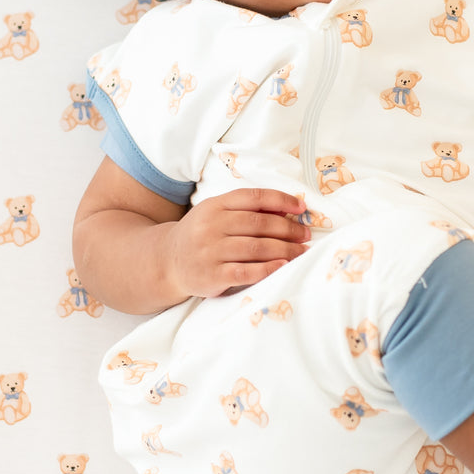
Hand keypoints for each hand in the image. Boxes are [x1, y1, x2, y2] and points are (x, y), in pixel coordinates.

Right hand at [166, 188, 310, 298]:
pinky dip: (268, 269)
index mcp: (214, 205)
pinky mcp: (212, 276)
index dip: (281, 200)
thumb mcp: (215, 213)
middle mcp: (211, 226)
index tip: (302, 207)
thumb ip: (245, 210)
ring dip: (285, 250)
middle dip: (289, 229)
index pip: (253, 197)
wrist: (168, 262)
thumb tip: (286, 211)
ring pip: (257, 248)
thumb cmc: (201, 235)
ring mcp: (210, 252)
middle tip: (306, 234)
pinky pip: (246, 272)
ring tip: (302, 251)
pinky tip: (283, 266)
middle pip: (259, 224)